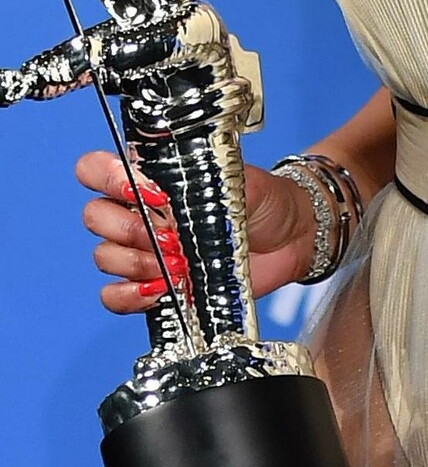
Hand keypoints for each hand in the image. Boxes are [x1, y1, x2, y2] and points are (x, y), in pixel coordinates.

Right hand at [76, 152, 319, 315]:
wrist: (292, 237)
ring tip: (177, 264)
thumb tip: (168, 191)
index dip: (106, 178)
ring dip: (136, 263)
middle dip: (129, 228)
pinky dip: (129, 297)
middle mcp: (139, 212)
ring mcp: (146, 251)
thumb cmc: (264, 200)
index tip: (144, 191)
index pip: (96, 169)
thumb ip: (202, 179)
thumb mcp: (238, 178)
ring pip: (104, 256)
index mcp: (151, 176)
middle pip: (95, 216)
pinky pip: (115, 296)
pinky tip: (160, 291)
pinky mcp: (156, 287)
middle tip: (171, 236)